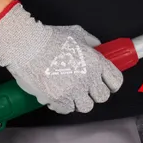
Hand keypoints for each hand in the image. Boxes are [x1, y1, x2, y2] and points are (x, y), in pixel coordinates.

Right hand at [0, 2, 122, 113]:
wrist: (26, 46)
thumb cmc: (49, 38)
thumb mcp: (76, 33)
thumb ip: (90, 41)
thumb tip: (98, 47)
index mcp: (96, 62)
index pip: (116, 81)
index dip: (111, 84)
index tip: (105, 84)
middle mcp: (88, 78)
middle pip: (102, 97)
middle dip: (94, 93)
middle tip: (84, 88)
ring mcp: (73, 90)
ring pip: (86, 107)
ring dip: (78, 101)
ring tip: (69, 92)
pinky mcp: (58, 99)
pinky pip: (67, 110)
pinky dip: (62, 105)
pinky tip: (57, 96)